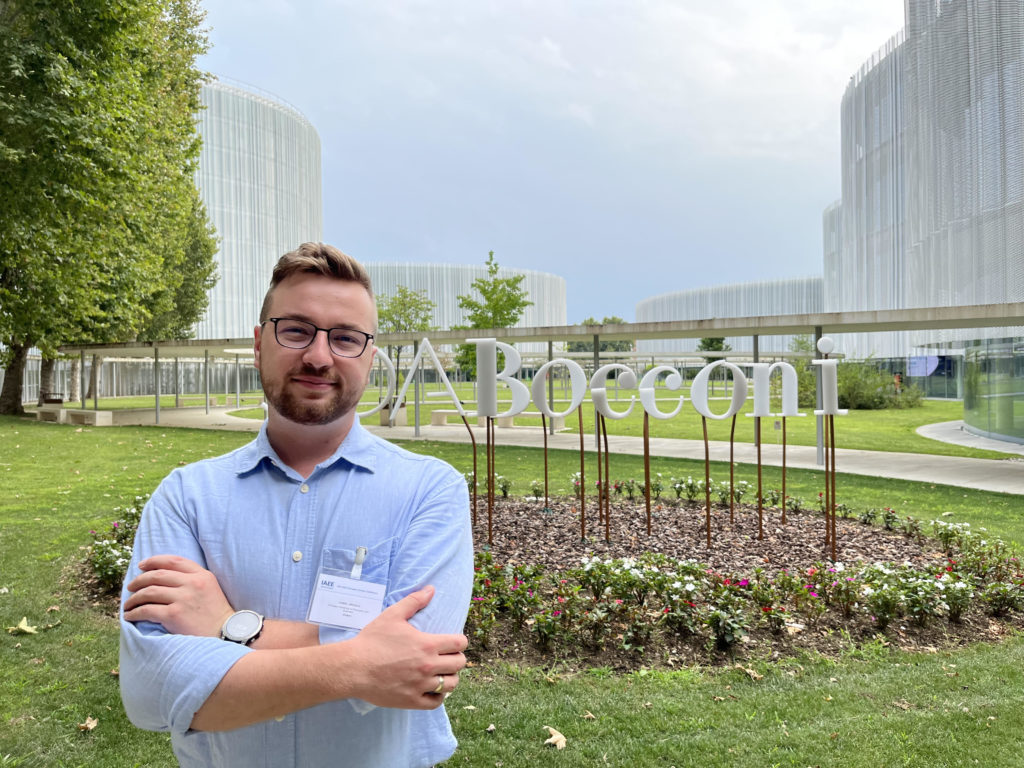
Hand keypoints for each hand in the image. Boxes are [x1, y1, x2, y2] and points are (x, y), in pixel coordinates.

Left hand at [123, 554, 233, 636]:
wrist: (225, 635)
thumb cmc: (215, 614)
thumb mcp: (210, 588)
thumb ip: (192, 579)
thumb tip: (162, 576)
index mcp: (201, 575)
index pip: (173, 561)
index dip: (154, 561)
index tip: (142, 565)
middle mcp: (192, 583)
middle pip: (157, 575)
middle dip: (139, 580)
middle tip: (130, 587)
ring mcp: (183, 598)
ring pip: (149, 591)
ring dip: (134, 598)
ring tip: (128, 604)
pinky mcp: (174, 615)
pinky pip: (147, 610)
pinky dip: (135, 612)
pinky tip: (130, 616)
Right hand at [341, 585, 467, 709]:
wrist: (353, 667)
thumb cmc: (372, 640)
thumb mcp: (392, 615)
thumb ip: (414, 601)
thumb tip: (431, 589)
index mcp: (427, 644)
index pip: (459, 644)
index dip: (460, 641)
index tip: (454, 642)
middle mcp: (428, 666)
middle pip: (459, 664)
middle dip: (457, 658)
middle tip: (447, 657)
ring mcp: (420, 685)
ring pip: (451, 684)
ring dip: (450, 677)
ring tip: (442, 673)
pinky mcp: (411, 701)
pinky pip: (436, 702)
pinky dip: (439, 696)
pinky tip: (433, 689)